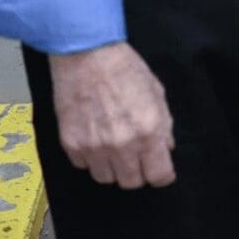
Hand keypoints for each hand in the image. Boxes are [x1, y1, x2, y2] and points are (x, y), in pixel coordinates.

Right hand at [47, 42, 175, 187]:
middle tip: (136, 157)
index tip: (160, 170)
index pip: (159, 175)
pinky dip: (90, 158)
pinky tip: (94, 138)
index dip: (162, 174)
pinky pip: (83, 166)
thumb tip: (166, 147)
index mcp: (148, 131)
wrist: (86, 54)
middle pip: (131, 183)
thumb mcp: (156, 93)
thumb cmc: (123, 68)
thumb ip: (164, 125)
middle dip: (137, 172)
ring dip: (112, 167)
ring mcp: (94, 146)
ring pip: (106, 179)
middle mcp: (122, 144)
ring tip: (113, 147)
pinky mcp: (71, 144)